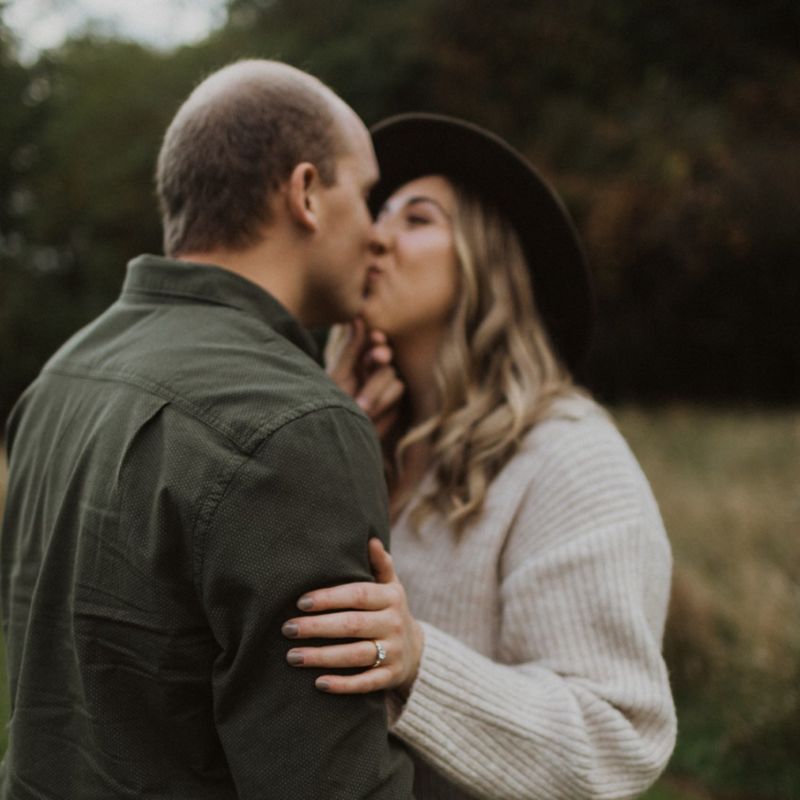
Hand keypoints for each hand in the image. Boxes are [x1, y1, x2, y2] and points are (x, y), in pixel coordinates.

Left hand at [282, 538, 423, 693]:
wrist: (417, 650)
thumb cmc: (389, 611)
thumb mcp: (391, 586)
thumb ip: (381, 564)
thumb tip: (371, 539)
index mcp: (391, 597)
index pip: (357, 595)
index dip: (329, 598)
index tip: (300, 602)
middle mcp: (393, 624)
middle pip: (352, 626)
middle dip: (317, 627)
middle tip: (287, 628)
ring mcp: (393, 652)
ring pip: (355, 656)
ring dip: (322, 657)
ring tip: (293, 656)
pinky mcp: (390, 677)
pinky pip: (365, 683)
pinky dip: (342, 685)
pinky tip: (318, 683)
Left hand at [326, 320, 403, 437]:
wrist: (336, 438)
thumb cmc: (330, 406)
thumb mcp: (338, 376)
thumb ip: (350, 348)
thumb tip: (358, 317)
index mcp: (355, 360)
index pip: (371, 342)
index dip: (375, 339)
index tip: (376, 336)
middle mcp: (372, 372)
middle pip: (385, 358)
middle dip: (381, 358)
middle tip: (378, 357)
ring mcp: (386, 388)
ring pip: (394, 377)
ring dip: (378, 389)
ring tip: (361, 406)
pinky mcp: (396, 404)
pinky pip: (399, 394)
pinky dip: (384, 402)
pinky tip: (369, 413)